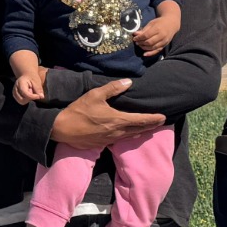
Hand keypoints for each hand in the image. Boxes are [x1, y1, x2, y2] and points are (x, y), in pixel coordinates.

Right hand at [13, 68, 46, 104]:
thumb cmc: (32, 78)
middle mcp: (15, 89)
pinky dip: (26, 99)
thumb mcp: (37, 81)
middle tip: (33, 92)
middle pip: (22, 100)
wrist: (26, 76)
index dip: (33, 97)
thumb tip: (41, 97)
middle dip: (30, 98)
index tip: (40, 96)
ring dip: (28, 99)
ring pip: (21, 102)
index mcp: (20, 83)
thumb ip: (38, 89)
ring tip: (30, 92)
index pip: (26, 94)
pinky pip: (22, 101)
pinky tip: (29, 93)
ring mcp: (14, 93)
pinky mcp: (15, 96)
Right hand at [50, 79, 165, 147]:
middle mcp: (117, 132)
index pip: (141, 120)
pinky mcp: (104, 144)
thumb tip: (128, 82)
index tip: (163, 117)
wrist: (62, 129)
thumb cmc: (78, 110)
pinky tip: (131, 133)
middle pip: (139, 129)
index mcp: (118, 120)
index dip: (153, 119)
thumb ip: (112, 88)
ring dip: (141, 131)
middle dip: (151, 126)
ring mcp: (111, 140)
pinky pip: (121, 140)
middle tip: (161, 122)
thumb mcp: (94, 95)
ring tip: (149, 128)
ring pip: (131, 136)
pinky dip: (129, 135)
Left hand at [133, 20, 174, 56]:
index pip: (146, 35)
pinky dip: (150, 53)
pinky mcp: (165, 45)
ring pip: (152, 47)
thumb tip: (135, 34)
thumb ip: (144, 30)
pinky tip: (145, 54)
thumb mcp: (151, 24)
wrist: (171, 24)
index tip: (134, 38)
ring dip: (144, 47)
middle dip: (141, 43)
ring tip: (140, 45)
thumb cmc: (160, 23)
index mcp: (157, 29)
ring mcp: (164, 41)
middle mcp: (161, 36)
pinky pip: (157, 51)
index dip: (139, 38)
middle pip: (149, 42)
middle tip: (137, 42)